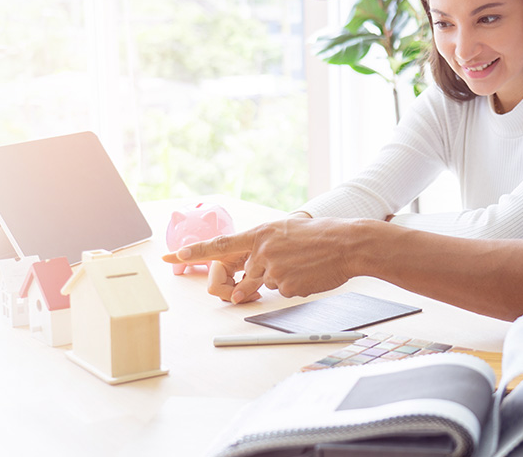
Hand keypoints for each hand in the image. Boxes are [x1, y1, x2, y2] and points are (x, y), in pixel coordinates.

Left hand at [163, 215, 364, 303]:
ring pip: (263, 284)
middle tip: (270, 272)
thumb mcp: (286, 230)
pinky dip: (293, 286)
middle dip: (250, 280)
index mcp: (260, 234)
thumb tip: (247, 274)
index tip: (176, 255)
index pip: (221, 245)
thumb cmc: (320, 236)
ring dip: (278, 279)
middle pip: (243, 274)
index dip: (197, 252)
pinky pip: (281, 293)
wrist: (347, 244)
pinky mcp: (286, 286)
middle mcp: (262, 251)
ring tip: (299, 265)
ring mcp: (273, 270)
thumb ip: (263, 247)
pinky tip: (308, 273)